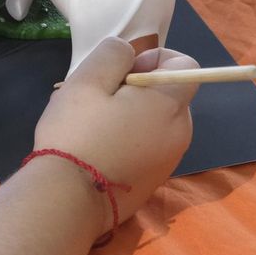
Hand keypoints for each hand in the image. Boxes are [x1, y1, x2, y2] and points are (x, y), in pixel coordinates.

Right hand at [34, 39, 196, 225]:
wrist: (69, 201)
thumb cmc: (78, 134)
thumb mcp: (86, 80)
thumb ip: (113, 53)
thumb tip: (129, 53)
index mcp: (169, 104)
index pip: (186, 65)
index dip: (157, 57)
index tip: (125, 70)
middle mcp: (180, 132)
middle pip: (170, 94)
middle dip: (140, 87)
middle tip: (101, 98)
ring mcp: (169, 160)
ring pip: (158, 121)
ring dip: (134, 114)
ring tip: (95, 126)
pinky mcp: (155, 180)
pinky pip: (150, 146)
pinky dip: (132, 140)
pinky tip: (100, 150)